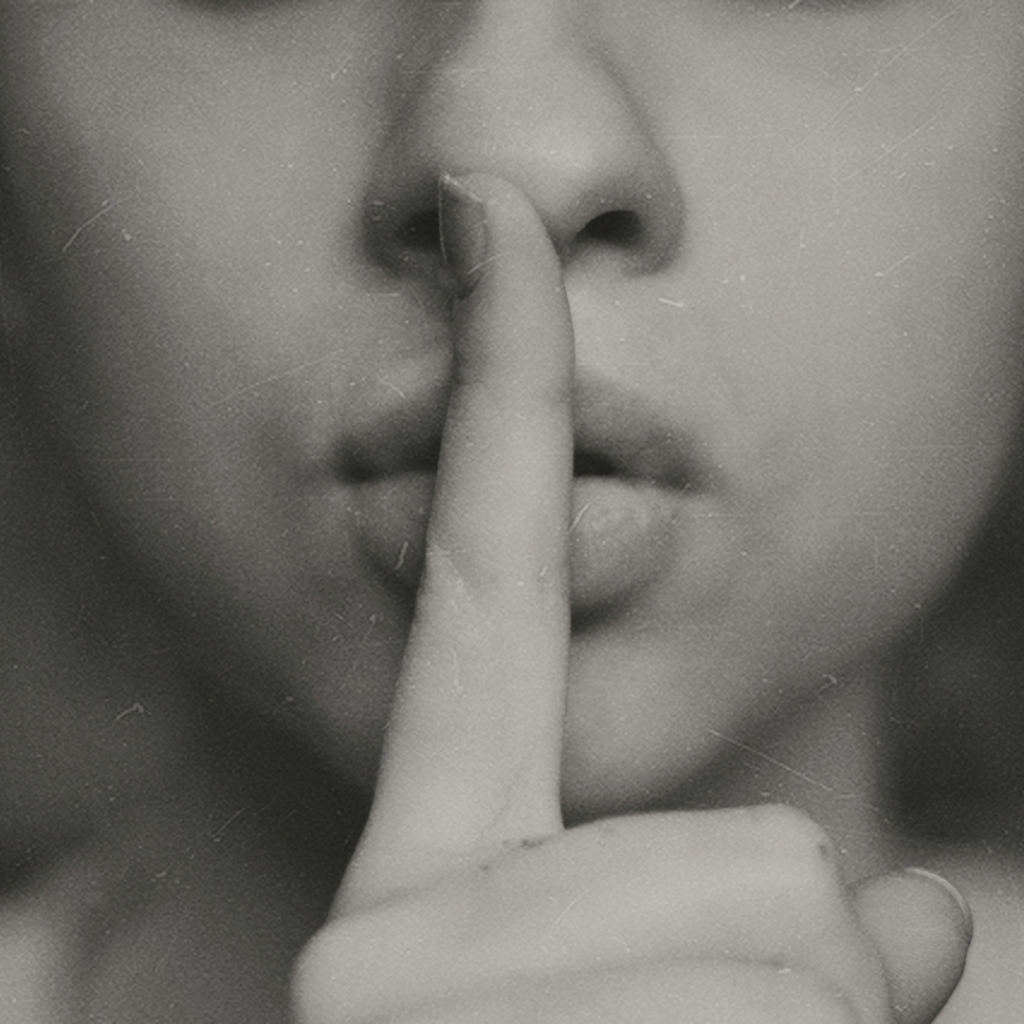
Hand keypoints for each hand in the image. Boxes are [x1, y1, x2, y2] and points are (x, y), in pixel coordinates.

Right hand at [292, 174, 969, 1023]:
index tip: (493, 226)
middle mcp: (398, 920)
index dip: (497, 396)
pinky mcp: (470, 1016)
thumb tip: (932, 912)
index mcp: (426, 877)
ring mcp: (434, 981)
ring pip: (801, 901)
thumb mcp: (649, 1011)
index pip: (479, 586)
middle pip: (752, 832)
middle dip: (785, 950)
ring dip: (793, 1013)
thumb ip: (774, 931)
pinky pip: (826, 980)